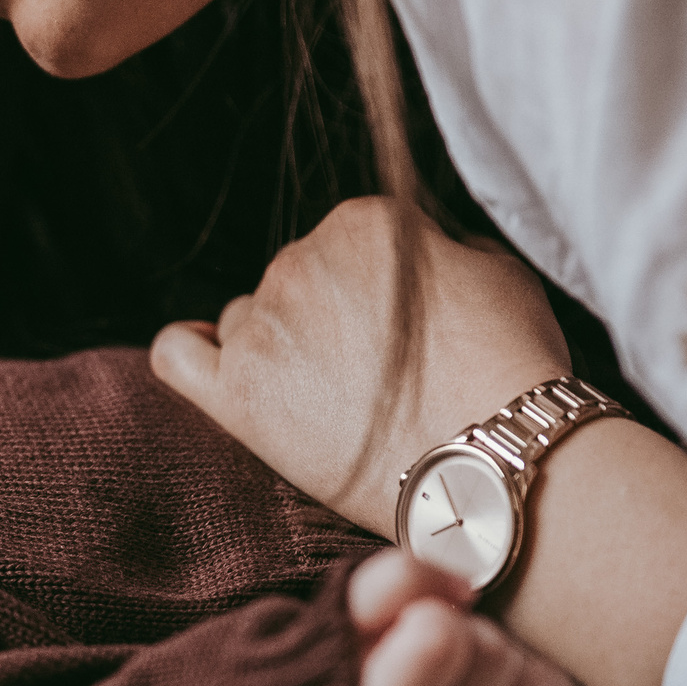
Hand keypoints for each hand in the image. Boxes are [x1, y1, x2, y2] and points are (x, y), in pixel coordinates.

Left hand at [150, 197, 569, 535]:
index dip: (382, 292)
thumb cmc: (509, 370)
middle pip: (298, 280)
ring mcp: (262, 328)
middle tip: (379, 377)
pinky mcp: (237, 396)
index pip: (350, 243)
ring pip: (248, 320)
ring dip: (280, 347)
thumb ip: (445, 250)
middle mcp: (300, 259)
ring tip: (332, 399)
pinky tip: (218, 371)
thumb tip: (426, 253)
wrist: (489, 464)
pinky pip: (177, 355)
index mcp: (362, 221)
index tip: (411, 334)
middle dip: (332, 320)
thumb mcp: (499, 273)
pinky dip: (191, 354)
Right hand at [351, 551, 574, 685]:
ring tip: (470, 666)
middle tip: (441, 644)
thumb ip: (398, 579)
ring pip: (537, 683)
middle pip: (496, 654)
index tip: (415, 624)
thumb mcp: (353, 611)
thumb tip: (466, 588)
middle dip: (473, 633)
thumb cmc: (362, 662)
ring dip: (511, 660)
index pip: (443, 639)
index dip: (434, 614)